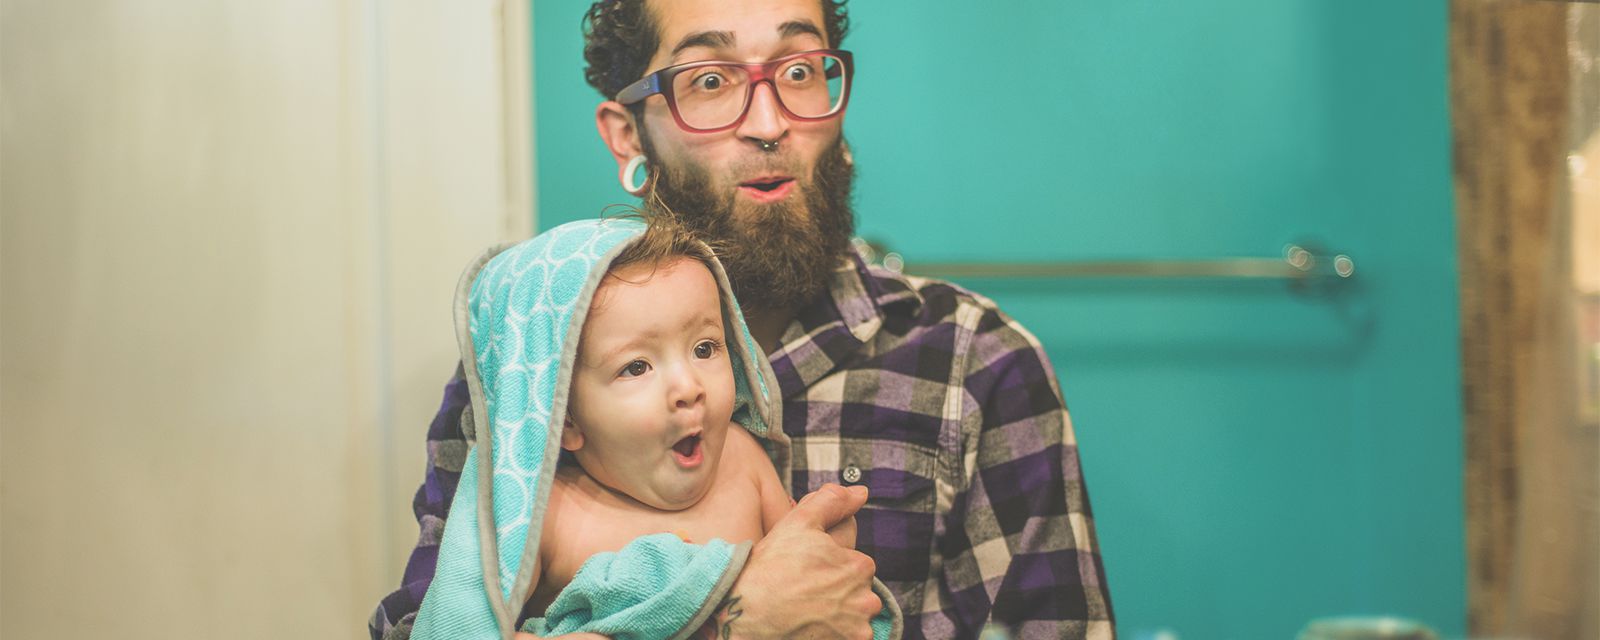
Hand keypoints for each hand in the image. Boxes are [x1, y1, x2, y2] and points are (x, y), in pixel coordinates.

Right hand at [713, 484, 882, 639]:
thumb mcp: (800, 522)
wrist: (744, 613)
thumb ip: (833, 502)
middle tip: (801, 590)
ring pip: (850, 618)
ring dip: (835, 615)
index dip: (827, 564)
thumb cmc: (770, 567)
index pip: (854, 563)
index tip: (805, 570)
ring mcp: (856, 630)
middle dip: (835, 591)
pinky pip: (844, 637)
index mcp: (860, 566)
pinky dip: (831, 634)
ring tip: (803, 611)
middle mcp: (866, 600)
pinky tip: (806, 626)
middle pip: (855, 593)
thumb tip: (861, 492)